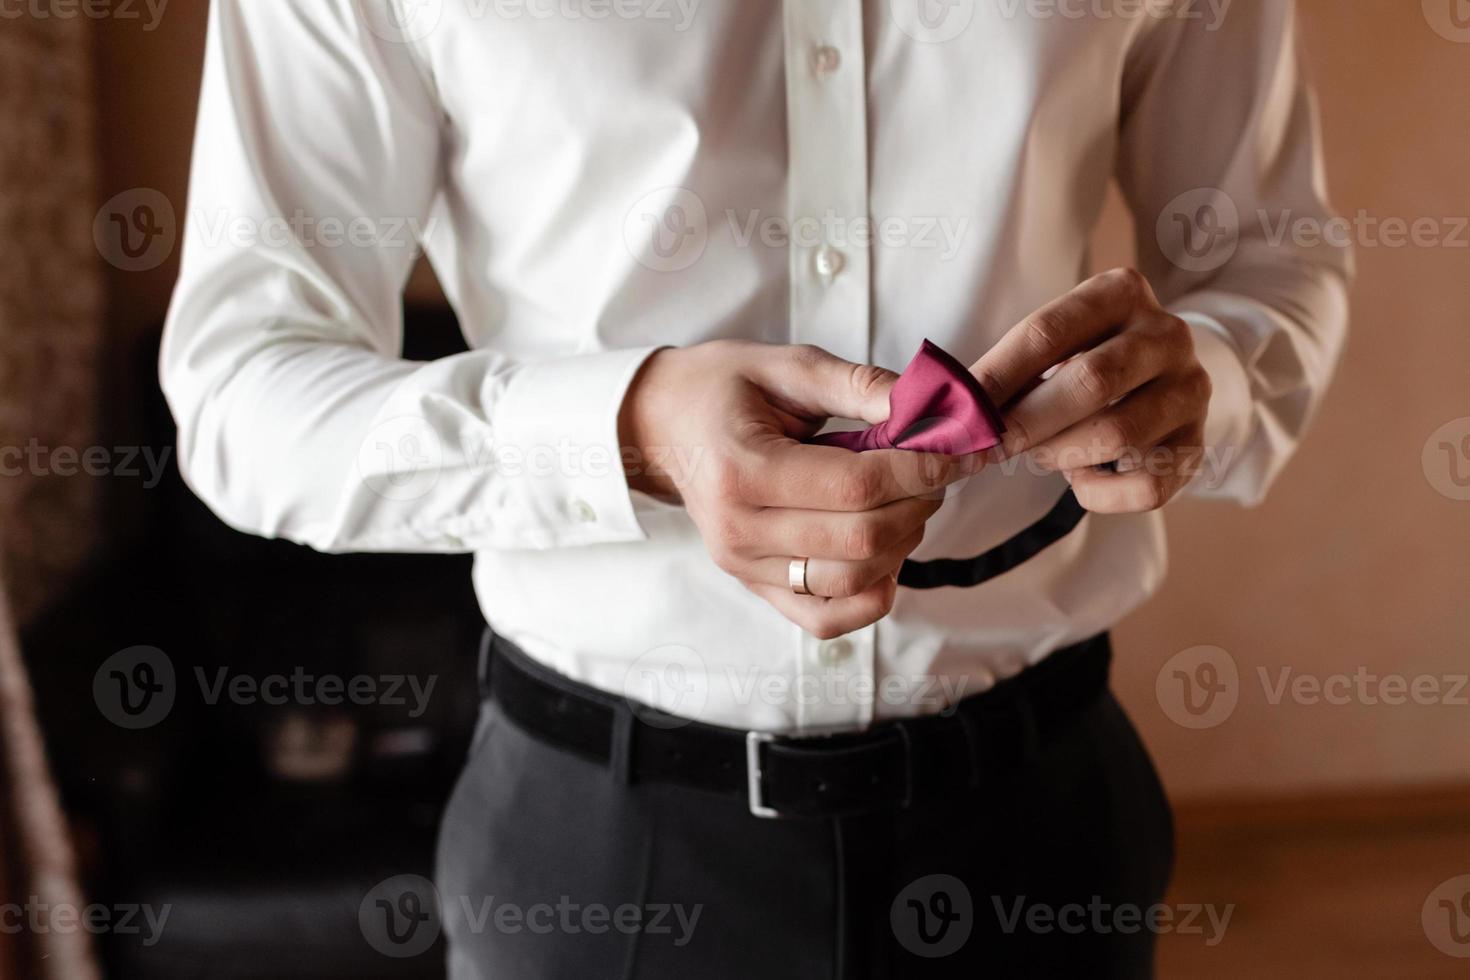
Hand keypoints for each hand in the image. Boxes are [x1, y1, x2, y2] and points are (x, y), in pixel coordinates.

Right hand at [620, 341, 976, 638]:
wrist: (661, 427)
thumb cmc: (721, 389)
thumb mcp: (786, 365)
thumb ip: (858, 386)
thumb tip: (931, 407)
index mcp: (743, 470)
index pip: (855, 487)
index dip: (921, 469)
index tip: (957, 448)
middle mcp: (739, 531)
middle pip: (862, 540)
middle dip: (921, 503)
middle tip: (937, 468)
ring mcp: (745, 567)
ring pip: (854, 581)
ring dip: (904, 543)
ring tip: (908, 500)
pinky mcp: (756, 588)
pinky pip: (828, 619)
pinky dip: (872, 594)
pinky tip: (885, 551)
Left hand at [970, 268, 1211, 512]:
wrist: (1163, 379)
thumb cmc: (1083, 360)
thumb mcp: (1053, 345)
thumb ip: (1005, 371)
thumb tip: (934, 416)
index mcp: (1118, 293)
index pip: (1044, 333)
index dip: (994, 377)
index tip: (955, 413)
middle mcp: (1166, 334)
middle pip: (1089, 382)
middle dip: (1025, 423)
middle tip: (985, 449)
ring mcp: (1189, 389)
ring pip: (1117, 435)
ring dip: (1061, 455)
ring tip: (1042, 453)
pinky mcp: (1199, 444)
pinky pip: (1146, 486)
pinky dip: (1100, 494)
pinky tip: (1083, 477)